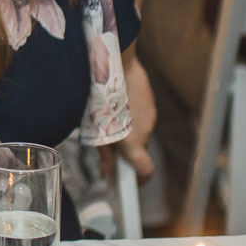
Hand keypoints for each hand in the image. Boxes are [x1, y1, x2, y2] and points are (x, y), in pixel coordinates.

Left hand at [96, 52, 157, 181]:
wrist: (117, 63)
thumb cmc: (101, 97)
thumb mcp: (95, 129)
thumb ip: (104, 152)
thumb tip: (107, 170)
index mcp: (133, 142)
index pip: (146, 170)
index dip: (141, 179)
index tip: (134, 182)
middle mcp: (145, 131)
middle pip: (140, 148)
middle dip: (127, 149)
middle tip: (109, 142)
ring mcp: (150, 115)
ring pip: (140, 130)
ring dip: (129, 129)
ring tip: (110, 117)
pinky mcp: (150, 100)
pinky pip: (142, 114)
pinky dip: (132, 114)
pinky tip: (118, 103)